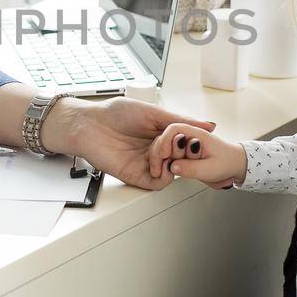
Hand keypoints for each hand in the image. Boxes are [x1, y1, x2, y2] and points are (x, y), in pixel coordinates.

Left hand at [43, 97, 215, 189]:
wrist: (88, 124)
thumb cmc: (114, 113)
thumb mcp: (153, 112)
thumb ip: (180, 121)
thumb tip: (208, 124)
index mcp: (161, 134)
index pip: (185, 145)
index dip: (193, 144)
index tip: (198, 139)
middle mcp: (155, 150)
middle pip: (180, 160)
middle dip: (186, 155)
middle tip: (181, 146)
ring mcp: (146, 163)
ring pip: (172, 173)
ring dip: (175, 165)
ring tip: (168, 153)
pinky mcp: (135, 175)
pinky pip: (156, 184)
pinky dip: (164, 178)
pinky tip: (161, 165)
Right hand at [149, 124, 245, 189]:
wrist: (236, 165)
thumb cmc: (227, 162)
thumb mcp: (210, 169)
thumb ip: (191, 168)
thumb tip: (173, 167)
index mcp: (197, 134)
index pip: (174, 129)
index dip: (165, 141)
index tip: (163, 155)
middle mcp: (188, 137)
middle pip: (165, 138)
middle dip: (159, 152)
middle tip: (159, 170)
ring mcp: (184, 146)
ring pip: (165, 148)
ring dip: (161, 159)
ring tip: (162, 173)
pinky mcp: (183, 154)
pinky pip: (169, 157)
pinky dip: (165, 164)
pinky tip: (166, 173)